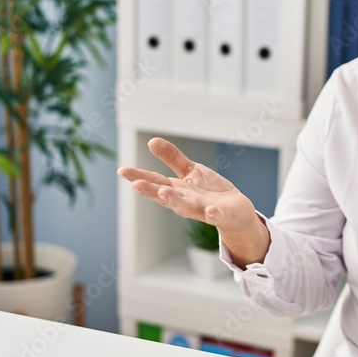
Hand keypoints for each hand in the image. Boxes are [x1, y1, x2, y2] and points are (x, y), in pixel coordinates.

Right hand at [118, 138, 260, 241]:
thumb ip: (172, 158)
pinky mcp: (220, 215)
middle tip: (136, 184)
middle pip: (165, 196)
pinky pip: (216, 215)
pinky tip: (210, 210)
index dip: (139, 177)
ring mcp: (202, 209)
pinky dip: (213, 214)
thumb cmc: (209, 191)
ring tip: (164, 192)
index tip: (122, 171)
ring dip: (175, 201)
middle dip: (151, 191)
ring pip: (186, 207)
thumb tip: (151, 141)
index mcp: (176, 189)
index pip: (155, 182)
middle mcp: (185, 201)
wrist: (235, 209)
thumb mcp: (190, 171)